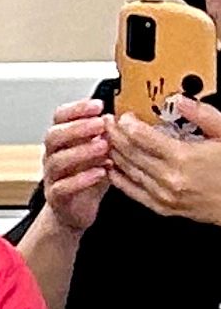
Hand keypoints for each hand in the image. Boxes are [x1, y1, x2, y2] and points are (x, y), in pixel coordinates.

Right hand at [38, 97, 109, 234]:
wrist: (75, 210)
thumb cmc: (89, 177)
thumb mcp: (100, 152)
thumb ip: (107, 135)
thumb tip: (126, 116)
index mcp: (63, 141)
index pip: (60, 118)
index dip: (76, 109)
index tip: (98, 105)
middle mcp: (53, 156)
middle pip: (54, 136)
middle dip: (77, 128)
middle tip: (100, 124)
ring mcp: (53, 176)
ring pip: (57, 161)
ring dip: (81, 151)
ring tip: (103, 147)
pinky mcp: (57, 197)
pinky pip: (63, 186)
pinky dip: (81, 179)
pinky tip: (100, 172)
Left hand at [109, 99, 220, 224]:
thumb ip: (203, 116)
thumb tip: (181, 100)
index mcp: (183, 157)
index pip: (141, 137)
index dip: (127, 124)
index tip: (122, 116)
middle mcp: (169, 177)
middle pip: (130, 152)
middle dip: (115, 135)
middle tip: (108, 124)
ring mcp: (164, 195)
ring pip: (128, 171)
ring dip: (114, 154)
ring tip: (107, 141)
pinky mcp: (164, 208)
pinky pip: (133, 192)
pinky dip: (119, 178)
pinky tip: (113, 169)